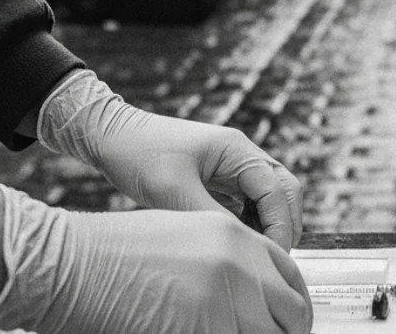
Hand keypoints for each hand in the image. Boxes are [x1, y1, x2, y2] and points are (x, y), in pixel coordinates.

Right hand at [0, 185, 312, 333]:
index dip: (293, 304)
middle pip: (292, 311)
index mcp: (234, 235)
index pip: (291, 273)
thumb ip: (221, 261)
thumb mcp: (181, 238)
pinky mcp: (207, 325)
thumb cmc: (109, 254)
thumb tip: (248, 296)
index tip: (289, 322)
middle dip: (286, 332)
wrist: (70, 261)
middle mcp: (239, 261)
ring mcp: (226, 295)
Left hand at [37, 71, 302, 250]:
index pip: (277, 189)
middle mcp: (241, 155)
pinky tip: (237, 241)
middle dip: (285, 224)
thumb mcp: (172, 190)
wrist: (111, 136)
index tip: (271, 256)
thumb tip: (239, 246)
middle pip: (284, 190)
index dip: (280, 225)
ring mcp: (232, 165)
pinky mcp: (219, 178)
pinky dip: (251, 222)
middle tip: (274, 259)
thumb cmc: (139, 154)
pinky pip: (248, 202)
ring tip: (256, 254)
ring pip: (269, 197)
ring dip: (269, 224)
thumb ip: (208, 217)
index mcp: (237, 149)